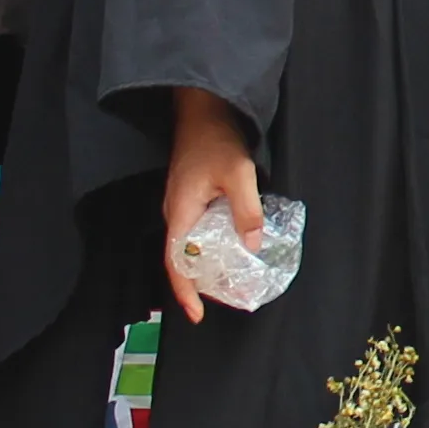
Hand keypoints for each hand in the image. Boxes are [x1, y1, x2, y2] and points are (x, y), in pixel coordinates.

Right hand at [161, 85, 261, 324]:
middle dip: (199, 286)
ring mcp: (181, 207)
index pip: (175, 261)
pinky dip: (210, 249)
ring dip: (206, 268)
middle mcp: (175, 214)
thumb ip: (247, 211)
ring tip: (231, 284)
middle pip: (181, 260)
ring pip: (188, 248)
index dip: (184, 291)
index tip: (198, 314)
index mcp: (180, 212)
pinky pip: (195, 233)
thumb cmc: (217, 141)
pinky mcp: (190, 200)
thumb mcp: (240, 174)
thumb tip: (252, 246)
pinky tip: (230, 252)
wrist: (202, 113)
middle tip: (228, 301)